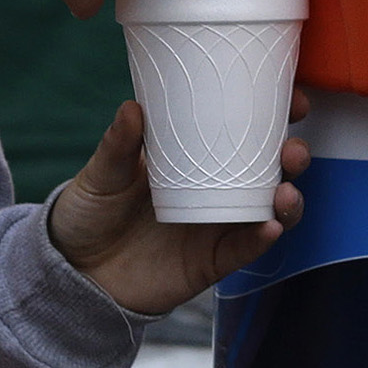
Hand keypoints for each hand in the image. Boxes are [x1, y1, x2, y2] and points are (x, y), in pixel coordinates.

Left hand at [46, 97, 309, 316]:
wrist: (75, 272)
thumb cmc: (90, 213)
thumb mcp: (101, 173)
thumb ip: (118, 144)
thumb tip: (132, 107)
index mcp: (194, 157)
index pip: (243, 129)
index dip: (275, 113)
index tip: (291, 96)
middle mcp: (215, 189)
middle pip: (269, 169)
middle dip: (292, 156)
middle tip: (292, 148)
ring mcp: (218, 225)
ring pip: (269, 209)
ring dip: (288, 199)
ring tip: (285, 192)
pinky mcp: (213, 261)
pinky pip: (246, 248)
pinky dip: (263, 238)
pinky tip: (271, 226)